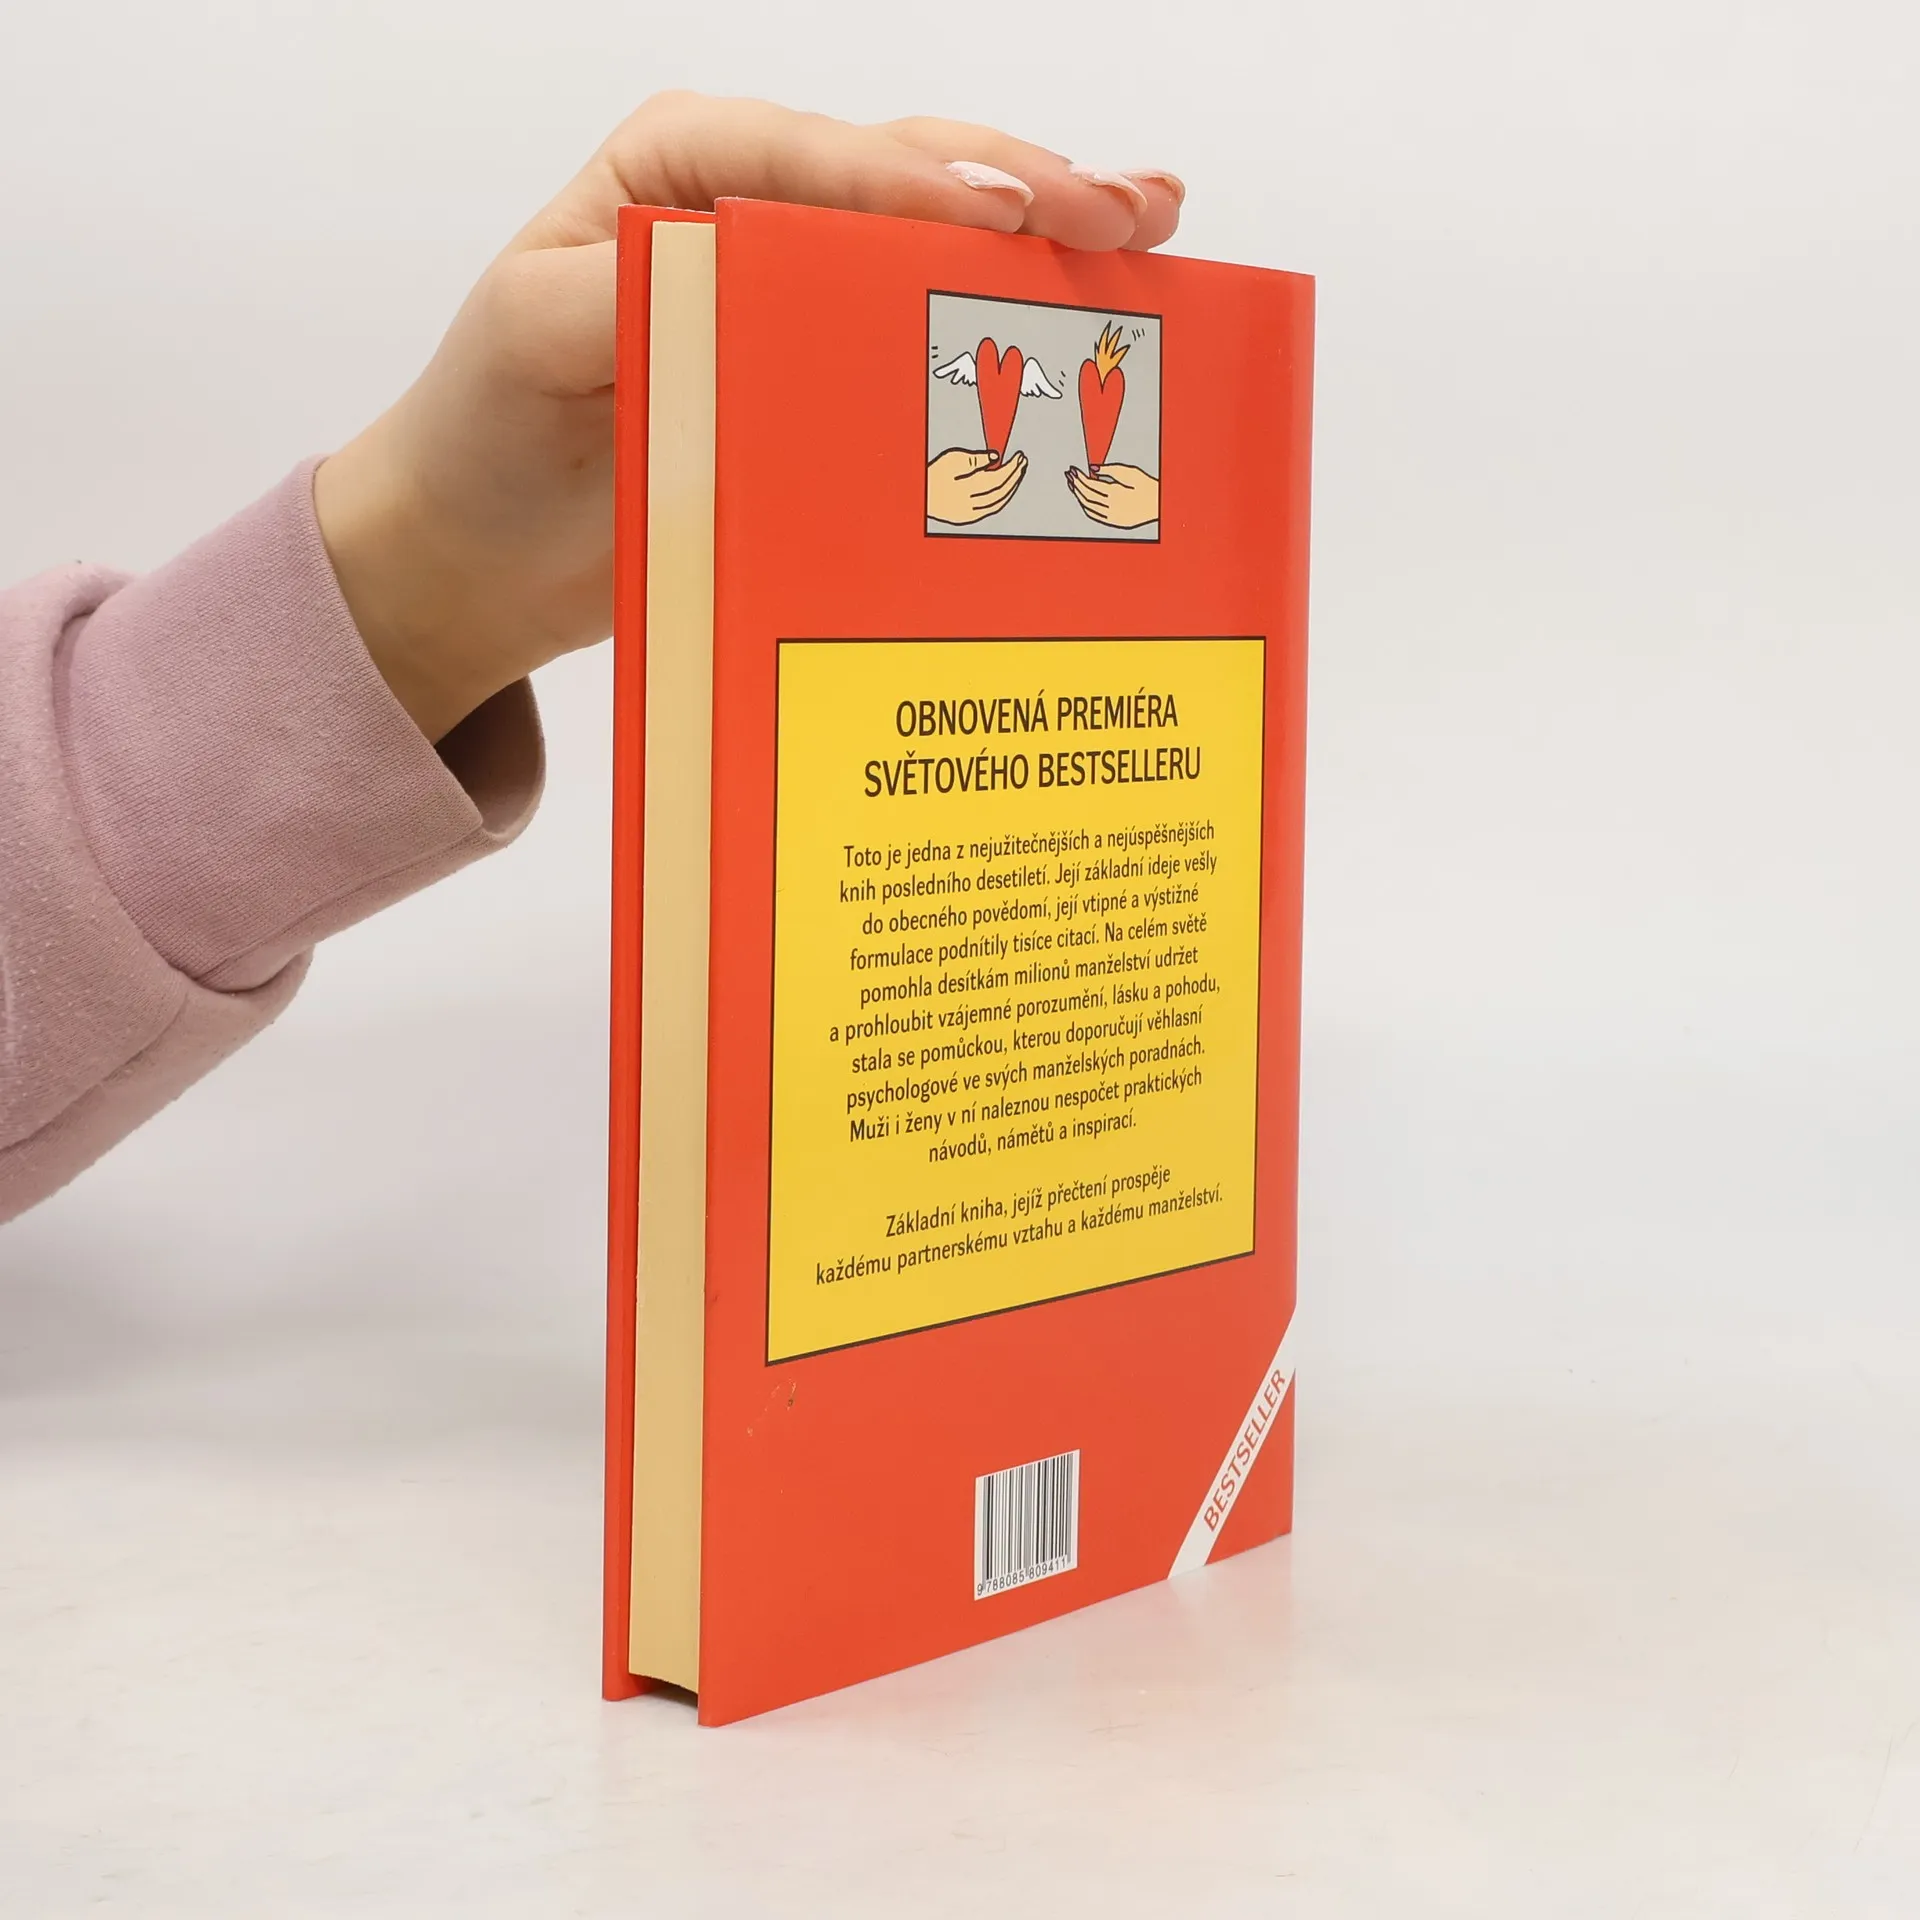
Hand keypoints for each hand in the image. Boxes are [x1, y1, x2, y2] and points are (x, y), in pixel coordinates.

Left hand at [313, 93, 1183, 739]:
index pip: (823, 158)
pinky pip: (927, 340)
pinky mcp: (824, 379)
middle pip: (912, 180)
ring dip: (1047, 239)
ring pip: (942, 247)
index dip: (924, 182)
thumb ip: (644, 283)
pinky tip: (1086, 314)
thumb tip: (763, 262)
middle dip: (1026, 191)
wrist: (479, 552)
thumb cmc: (489, 430)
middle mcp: (756, 213)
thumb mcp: (538, 335)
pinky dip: (1007, 330)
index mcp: (683, 170)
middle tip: (1127, 215)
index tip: (1015, 215)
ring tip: (1149, 233)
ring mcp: (800, 296)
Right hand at [927, 448, 1027, 524]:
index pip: (995, 479)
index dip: (1010, 468)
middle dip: (1014, 476)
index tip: (1019, 457)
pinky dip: (1003, 498)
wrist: (921, 495)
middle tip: (1023, 462)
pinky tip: (1009, 488)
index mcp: (962, 488)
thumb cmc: (936, 473)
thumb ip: (975, 459)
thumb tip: (996, 457)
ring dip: (1012, 487)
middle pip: (1000, 491)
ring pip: (999, 503)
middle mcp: (967, 504)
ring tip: (1019, 472)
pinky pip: (992, 510)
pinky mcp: (969, 518)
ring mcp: (969, 514)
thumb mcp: (952, 459)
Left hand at [1067, 464, 1160, 529]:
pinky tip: (1081, 499)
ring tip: (1072, 485)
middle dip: (1075, 484)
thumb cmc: (1147, 487)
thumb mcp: (1132, 473)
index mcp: (1116, 493)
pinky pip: (1093, 515)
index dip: (1079, 477)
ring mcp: (1112, 516)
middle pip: (1086, 495)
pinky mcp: (1113, 522)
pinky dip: (1085, 506)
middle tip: (1069, 475)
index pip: (1090, 485)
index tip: (1073, 470)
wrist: (1159, 505)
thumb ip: (1111, 470)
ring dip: (1078, 495)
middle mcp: (1112, 507)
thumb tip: (1093, 468)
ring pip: (1088, 506)